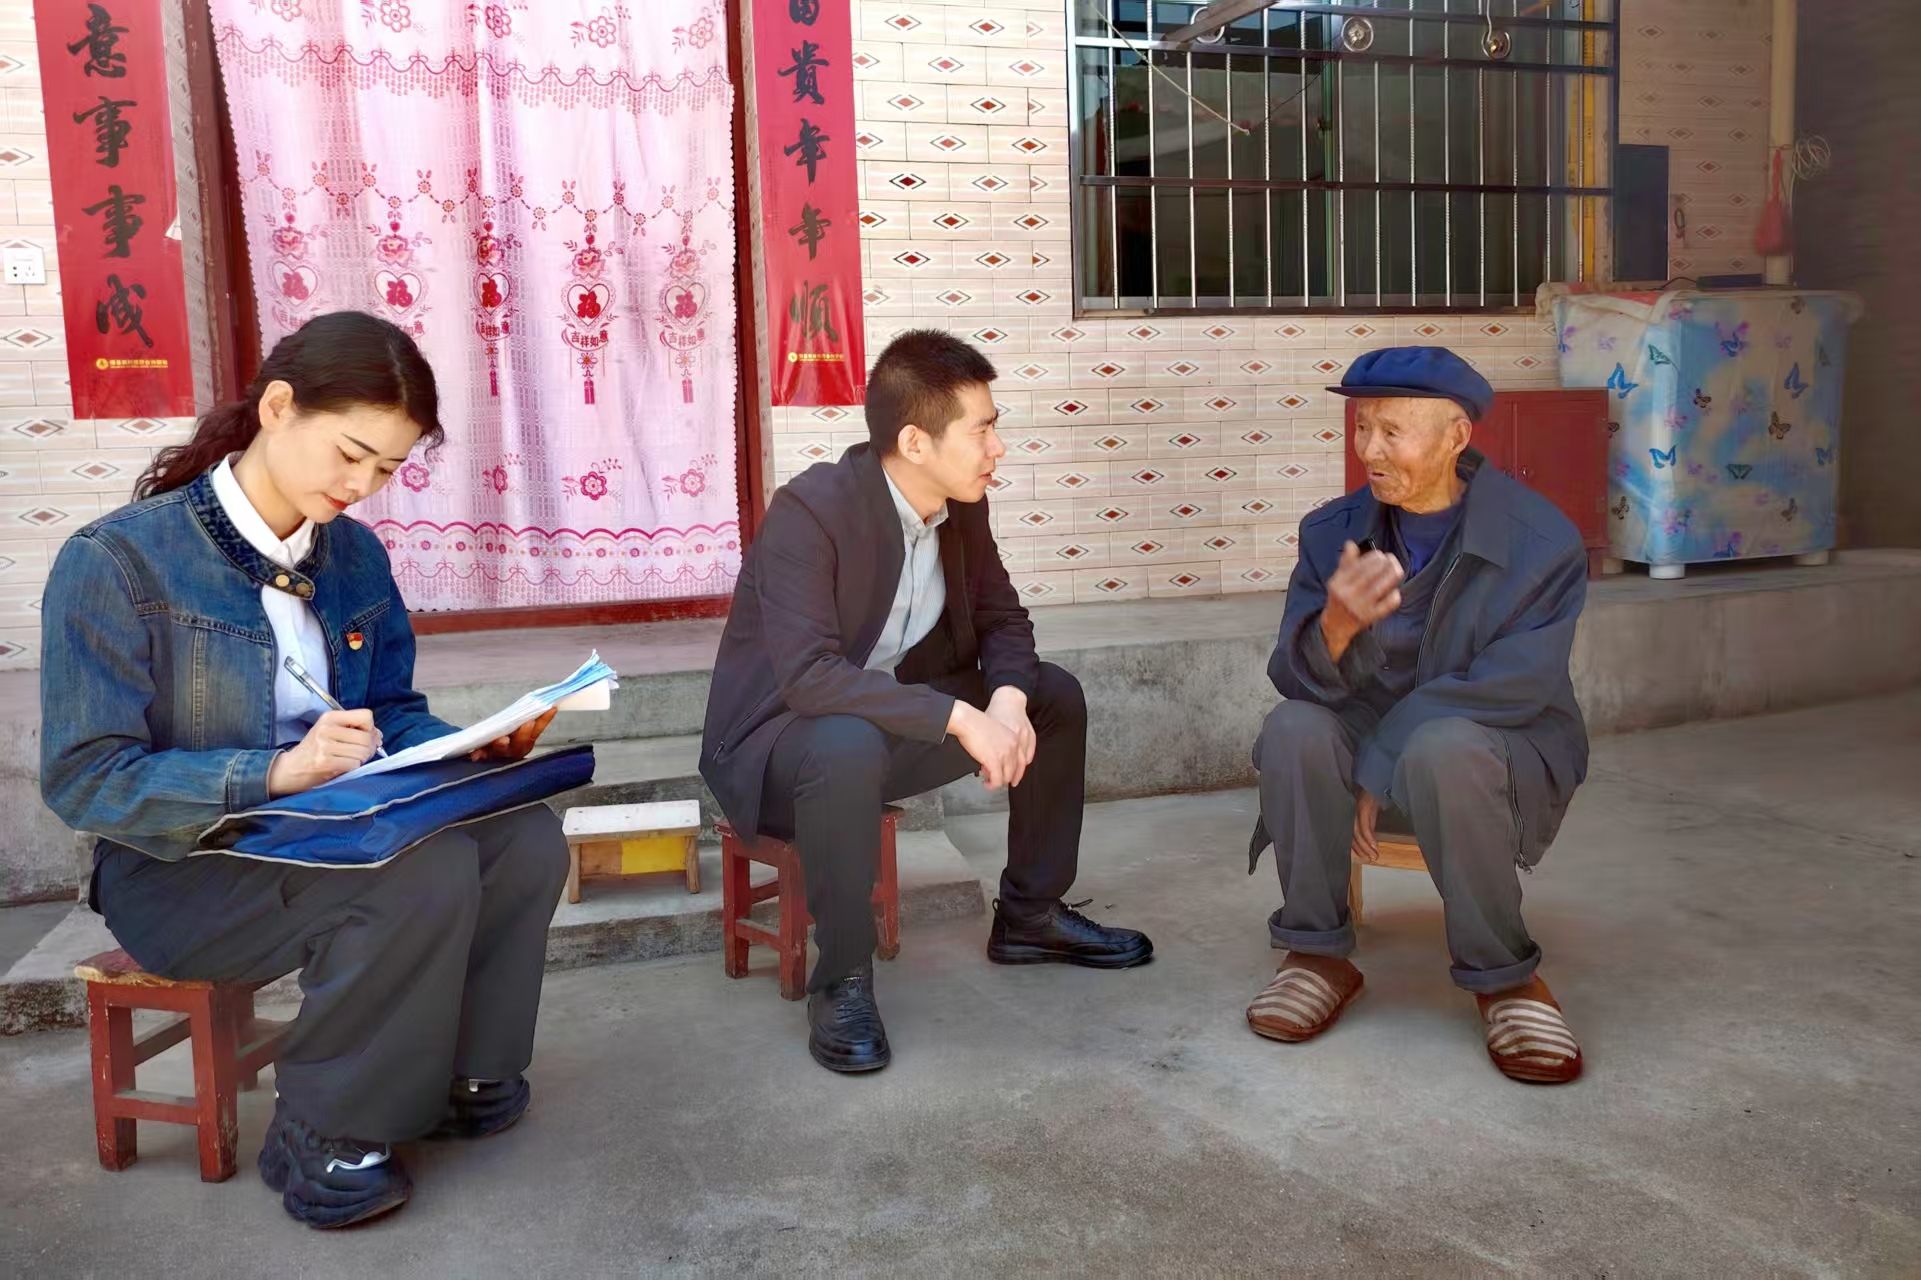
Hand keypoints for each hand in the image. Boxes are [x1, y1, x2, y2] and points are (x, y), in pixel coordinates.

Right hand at [268, 709, 381, 795]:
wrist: (290, 769)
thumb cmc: (314, 750)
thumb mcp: (331, 732)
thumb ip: (356, 730)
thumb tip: (379, 736)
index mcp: (330, 717)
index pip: (366, 716)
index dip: (370, 729)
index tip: (364, 737)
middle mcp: (327, 728)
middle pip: (367, 737)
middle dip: (369, 748)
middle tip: (360, 754)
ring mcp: (325, 745)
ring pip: (363, 752)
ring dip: (361, 760)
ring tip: (349, 760)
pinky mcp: (325, 762)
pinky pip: (354, 764)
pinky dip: (353, 768)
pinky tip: (342, 767)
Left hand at [470, 707, 556, 761]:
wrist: (479, 750)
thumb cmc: (500, 734)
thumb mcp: (511, 724)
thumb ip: (521, 715)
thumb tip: (542, 702)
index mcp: (525, 740)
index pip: (537, 729)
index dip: (544, 720)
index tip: (551, 708)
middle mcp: (515, 750)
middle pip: (522, 743)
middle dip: (524, 734)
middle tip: (528, 724)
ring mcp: (500, 755)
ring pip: (503, 751)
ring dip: (503, 745)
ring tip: (502, 740)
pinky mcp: (484, 758)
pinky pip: (482, 757)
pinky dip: (480, 755)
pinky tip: (475, 754)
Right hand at [982, 686, 1037, 788]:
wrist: (968, 720)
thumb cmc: (975, 723)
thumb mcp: (995, 732)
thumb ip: (999, 746)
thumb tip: (994, 759)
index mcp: (1014, 738)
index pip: (1022, 760)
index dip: (1015, 771)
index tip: (1009, 776)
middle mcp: (1013, 747)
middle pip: (1015, 771)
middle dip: (1004, 777)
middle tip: (995, 780)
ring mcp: (1005, 755)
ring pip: (1006, 777)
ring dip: (998, 782)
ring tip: (990, 782)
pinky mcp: (994, 761)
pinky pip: (997, 780)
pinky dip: (992, 785)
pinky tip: (987, 784)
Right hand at [1321, 540, 1404, 660]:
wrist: (1336, 626)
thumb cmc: (1339, 598)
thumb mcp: (1338, 579)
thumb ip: (1346, 562)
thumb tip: (1350, 544)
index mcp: (1338, 584)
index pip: (1360, 565)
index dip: (1374, 557)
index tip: (1380, 554)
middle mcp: (1349, 595)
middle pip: (1373, 573)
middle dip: (1385, 562)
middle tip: (1390, 559)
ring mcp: (1361, 607)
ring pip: (1383, 586)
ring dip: (1393, 573)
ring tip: (1396, 569)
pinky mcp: (1372, 616)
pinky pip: (1389, 603)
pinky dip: (1394, 594)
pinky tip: (1394, 589)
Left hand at [1351, 790, 1380, 863]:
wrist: (1374, 775)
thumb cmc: (1370, 789)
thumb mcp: (1368, 807)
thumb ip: (1368, 820)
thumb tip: (1371, 836)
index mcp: (1351, 813)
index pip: (1349, 833)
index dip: (1355, 847)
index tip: (1362, 856)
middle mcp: (1351, 811)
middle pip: (1352, 835)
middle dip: (1361, 849)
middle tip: (1369, 859)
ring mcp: (1356, 809)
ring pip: (1357, 833)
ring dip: (1366, 846)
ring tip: (1373, 856)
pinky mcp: (1364, 806)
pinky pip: (1365, 825)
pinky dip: (1370, 837)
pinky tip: (1375, 845)